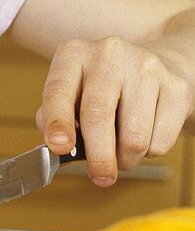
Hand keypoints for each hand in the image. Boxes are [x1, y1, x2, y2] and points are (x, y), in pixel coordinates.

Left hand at [36, 36, 193, 184]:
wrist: (155, 68)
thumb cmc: (103, 89)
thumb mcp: (71, 94)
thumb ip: (54, 119)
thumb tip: (58, 147)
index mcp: (74, 54)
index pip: (59, 90)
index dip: (57, 122)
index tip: (59, 147)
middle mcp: (108, 53)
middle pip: (99, 115)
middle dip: (98, 157)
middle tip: (100, 177)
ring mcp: (145, 67)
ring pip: (134, 136)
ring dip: (126, 159)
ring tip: (122, 152)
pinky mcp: (175, 87)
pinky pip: (160, 141)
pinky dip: (149, 153)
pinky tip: (145, 134)